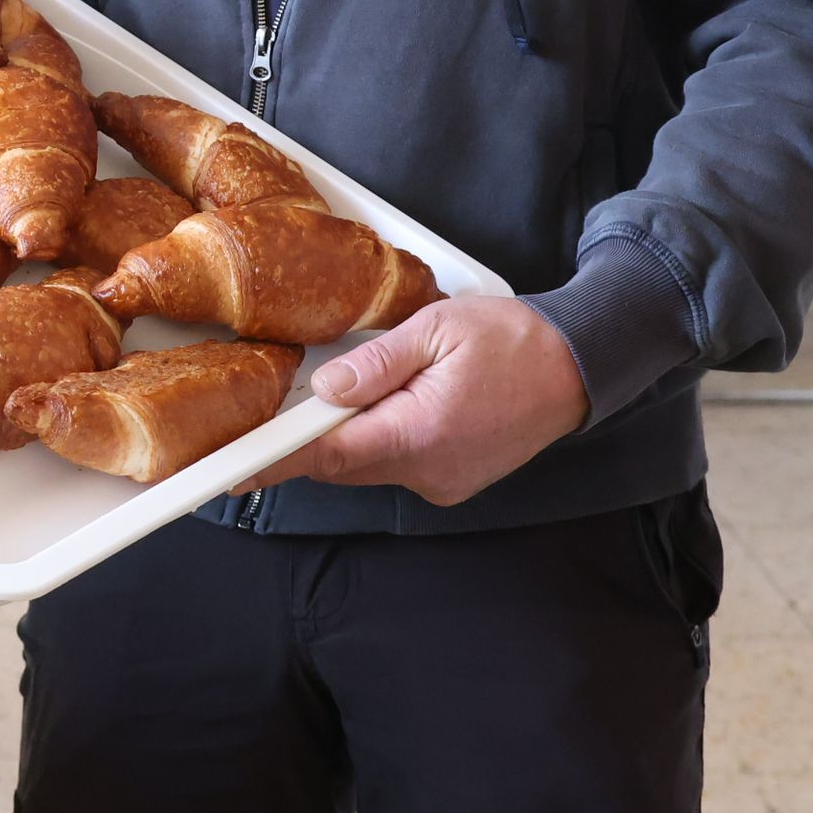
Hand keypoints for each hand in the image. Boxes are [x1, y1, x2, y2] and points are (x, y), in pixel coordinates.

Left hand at [239, 294, 592, 505]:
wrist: (579, 366)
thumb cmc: (512, 339)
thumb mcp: (436, 330)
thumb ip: (375, 363)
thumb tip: (325, 390)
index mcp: (418, 434)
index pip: (327, 456)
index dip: (275, 461)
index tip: (233, 468)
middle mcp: (427, 471)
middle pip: (341, 465)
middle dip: (308, 439)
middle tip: (276, 409)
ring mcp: (443, 482)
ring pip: (368, 466)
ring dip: (347, 437)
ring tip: (346, 392)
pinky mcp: (454, 480)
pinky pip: (397, 465)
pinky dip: (379, 441)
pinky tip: (388, 405)